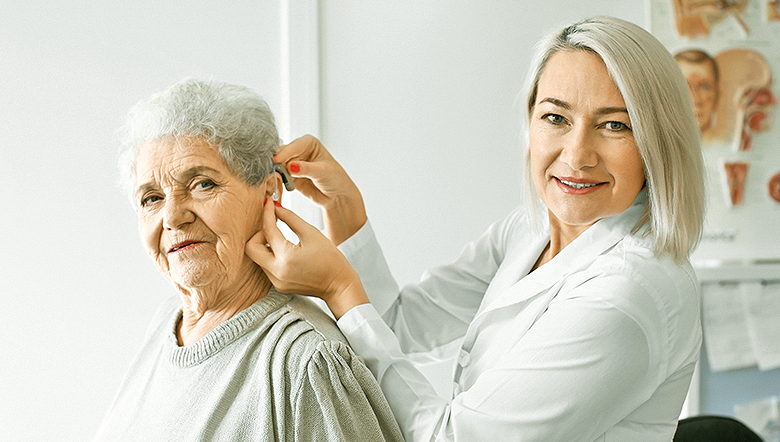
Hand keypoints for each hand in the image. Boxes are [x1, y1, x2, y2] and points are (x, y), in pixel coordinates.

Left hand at [246, 198, 368, 318]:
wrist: (338, 285)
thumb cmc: (330, 260)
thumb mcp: (312, 233)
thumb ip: (290, 218)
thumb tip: (276, 208)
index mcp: (286, 257)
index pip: (268, 230)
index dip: (267, 213)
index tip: (269, 203)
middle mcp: (277, 272)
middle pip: (251, 247)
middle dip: (259, 233)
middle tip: (273, 227)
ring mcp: (276, 281)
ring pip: (257, 258)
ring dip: (264, 245)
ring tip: (280, 238)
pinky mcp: (278, 286)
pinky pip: (265, 267)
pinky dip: (270, 256)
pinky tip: (284, 251)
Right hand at [274, 135, 366, 243]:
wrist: (337, 196)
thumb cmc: (335, 180)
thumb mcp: (322, 172)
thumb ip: (306, 169)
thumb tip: (290, 166)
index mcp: (309, 143)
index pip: (293, 146)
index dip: (284, 153)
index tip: (276, 161)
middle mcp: (299, 151)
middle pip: (282, 154)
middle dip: (278, 163)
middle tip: (276, 172)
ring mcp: (293, 163)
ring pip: (278, 165)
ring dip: (277, 173)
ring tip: (281, 180)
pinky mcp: (289, 176)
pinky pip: (278, 176)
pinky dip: (277, 180)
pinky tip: (281, 185)